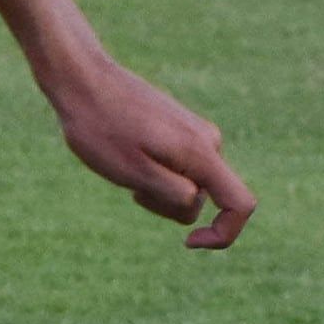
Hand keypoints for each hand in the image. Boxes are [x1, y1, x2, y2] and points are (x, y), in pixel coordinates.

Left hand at [45, 51, 257, 249]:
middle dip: (168, 205)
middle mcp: (208, 141)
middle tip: (131, 186)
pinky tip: (126, 154)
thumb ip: (173, 194)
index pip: (241, 204)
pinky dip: (154, 173)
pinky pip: (177, 167)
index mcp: (201, 153)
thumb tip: (198, 204)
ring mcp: (195, 132)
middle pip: (203, 198)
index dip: (224, 233)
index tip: (188, 243)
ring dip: (158, 188)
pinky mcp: (180, 129)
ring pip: (187, 183)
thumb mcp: (134, 173)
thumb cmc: (100, 128)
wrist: (82, 80)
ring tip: (125, 164)